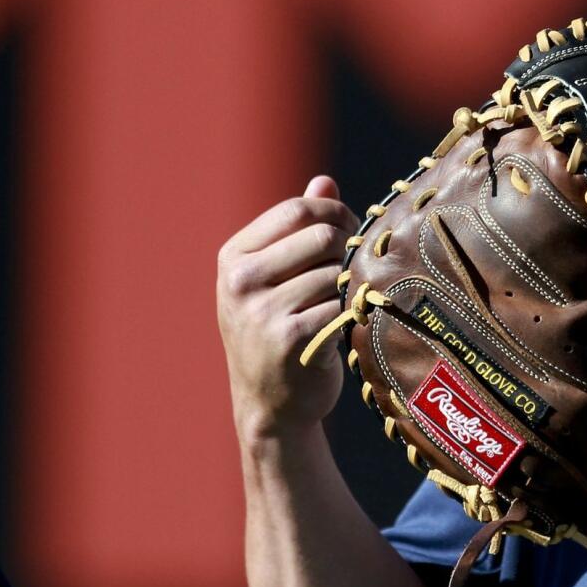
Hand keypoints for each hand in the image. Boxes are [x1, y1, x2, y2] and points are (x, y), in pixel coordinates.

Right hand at [218, 175, 358, 437]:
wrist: (271, 405)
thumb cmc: (281, 331)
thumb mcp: (277, 278)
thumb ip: (299, 229)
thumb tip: (325, 181)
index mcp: (234, 257)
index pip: (296, 209)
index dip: (334, 214)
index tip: (349, 230)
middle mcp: (240, 281)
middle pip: (322, 237)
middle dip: (347, 251)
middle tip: (350, 274)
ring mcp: (262, 311)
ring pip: (337, 273)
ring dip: (349, 288)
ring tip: (340, 307)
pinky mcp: (290, 340)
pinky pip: (343, 306)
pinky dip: (352, 314)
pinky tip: (343, 327)